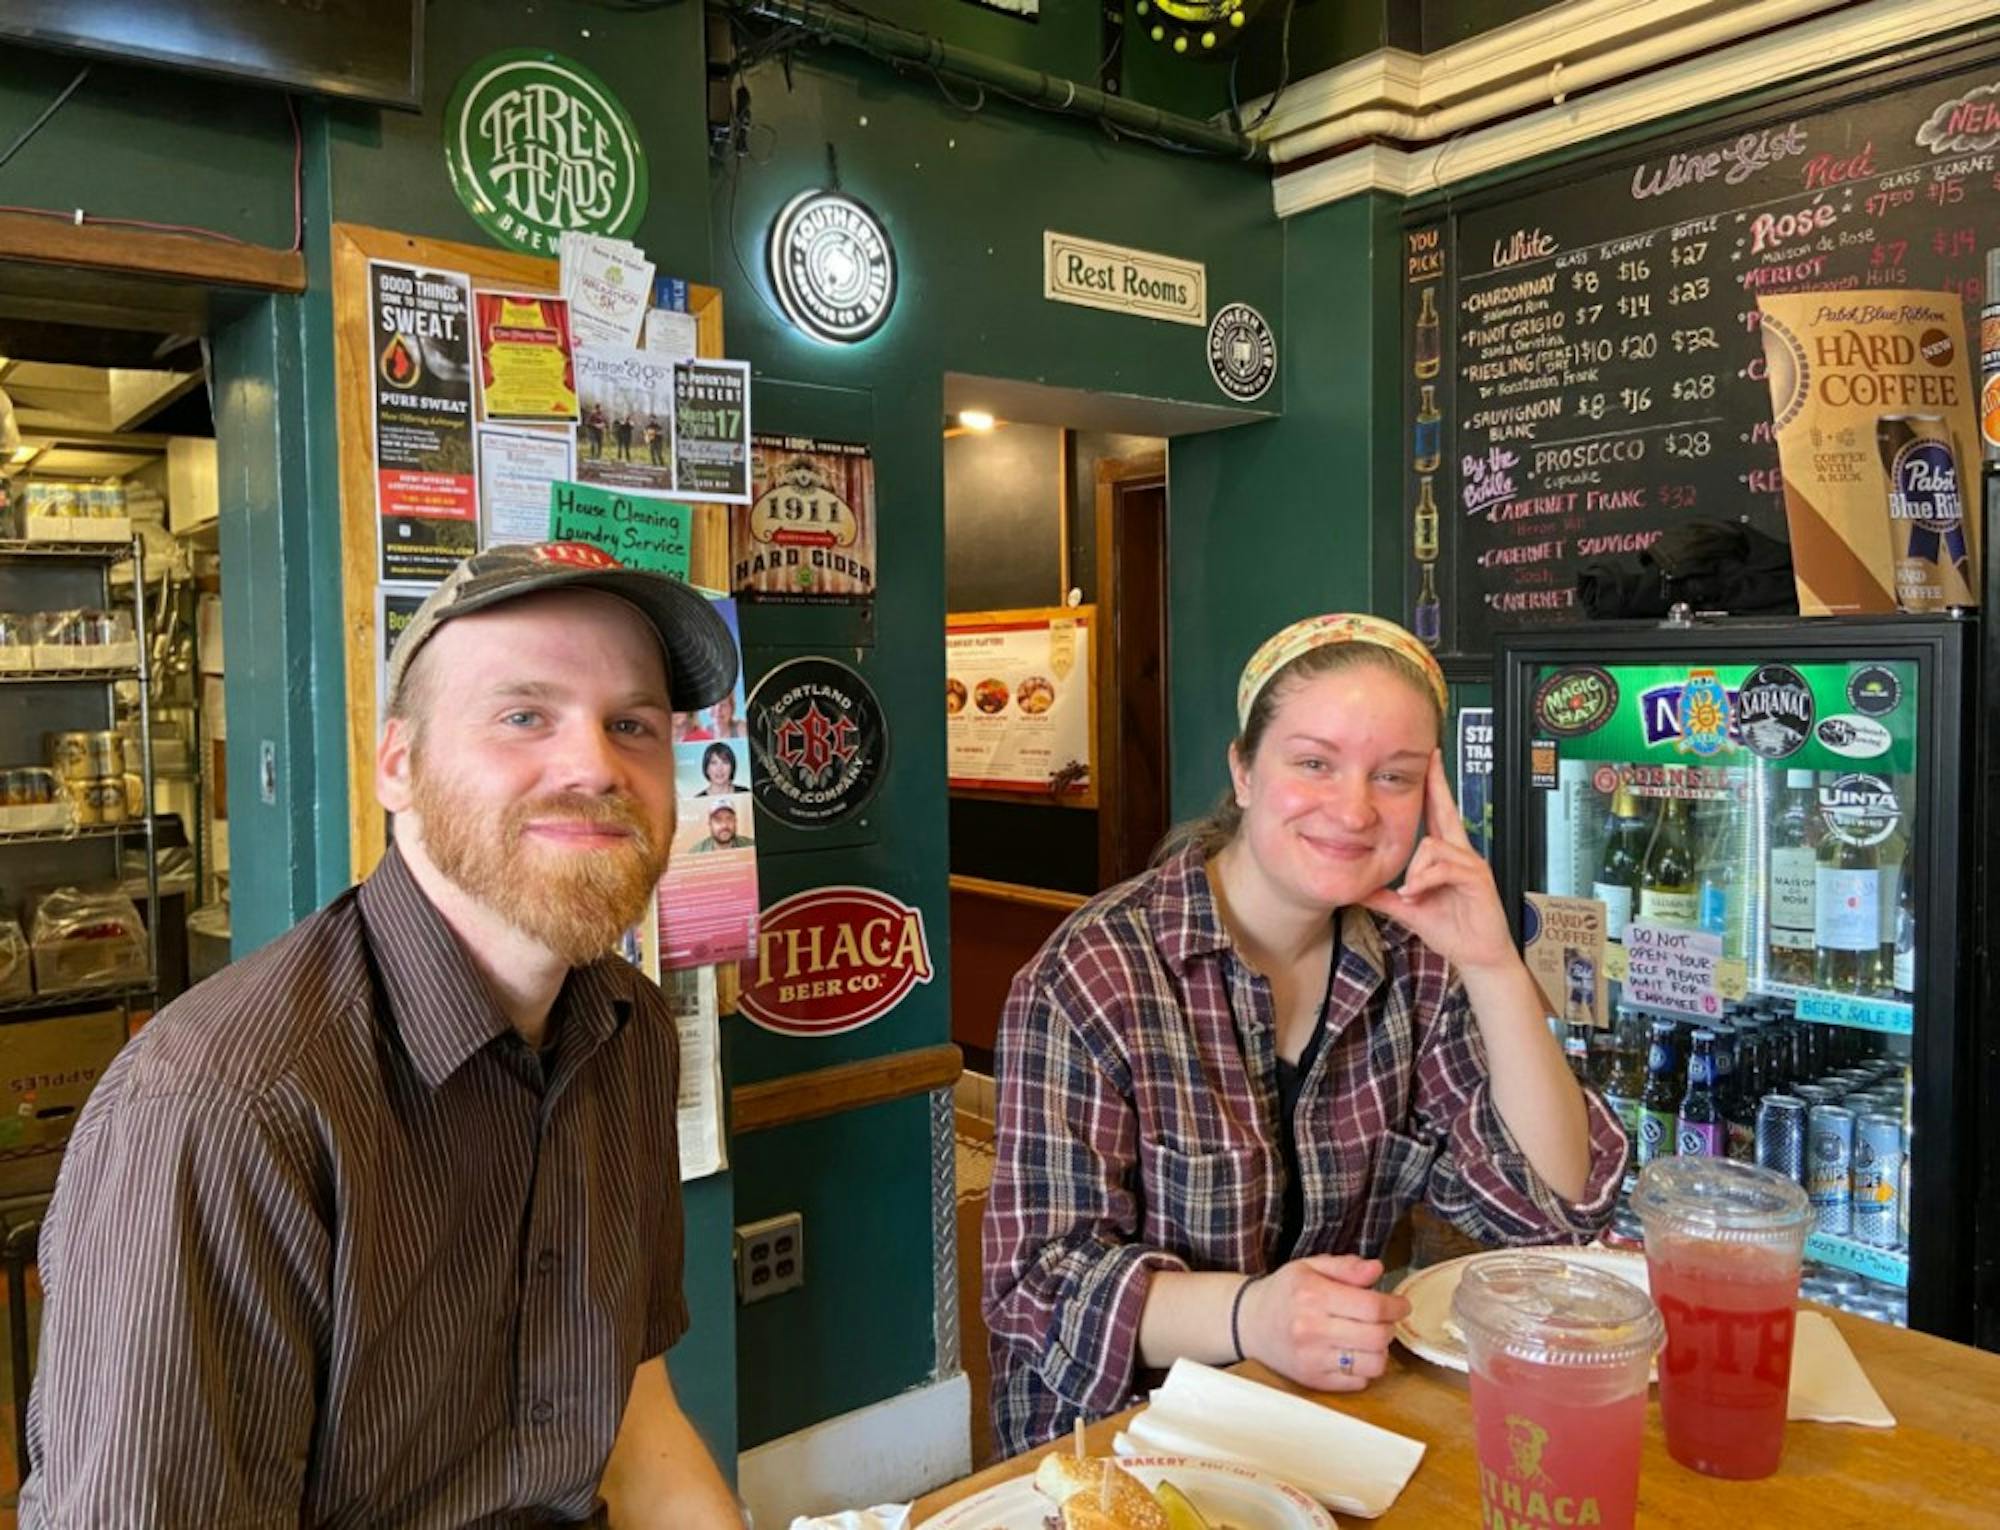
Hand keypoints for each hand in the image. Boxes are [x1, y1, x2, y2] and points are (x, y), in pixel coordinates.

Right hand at [1238, 1256, 1410, 1392]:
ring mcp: (1312, 1359)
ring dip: (1380, 1350)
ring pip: (1373, 1364)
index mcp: (1313, 1295)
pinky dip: (1364, 1368)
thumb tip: (1377, 1269)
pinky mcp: (1313, 1381)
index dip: (1396, 1306)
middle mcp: (1311, 1329)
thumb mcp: (1310, 1267)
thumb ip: (1346, 1267)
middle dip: (1390, 1326)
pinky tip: (1352, 1353)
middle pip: (1377, 1336)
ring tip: (1369, 1337)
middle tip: (1385, 1320)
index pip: (1372, 1306)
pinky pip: (1358, 1382)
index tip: (1401, 1304)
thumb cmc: (1284, 1293)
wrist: (1249, 1324)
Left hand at [1362, 751, 1516, 975]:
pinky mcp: (1478, 878)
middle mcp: (1461, 853)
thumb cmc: (1452, 930)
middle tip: (1431, 758)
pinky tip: (1417, 896)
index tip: (1429, 761)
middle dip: (1437, 784)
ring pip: (1432, 846)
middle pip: (1447, 811)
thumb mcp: (1410, 909)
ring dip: (1415, 871)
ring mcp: (1471, 864)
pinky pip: (1444, 867)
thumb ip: (1386, 897)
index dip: (1434, 788)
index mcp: (1446, 856)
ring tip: (1412, 895)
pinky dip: (1425, 881)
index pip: (1438, 814)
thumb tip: (1359, 888)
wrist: (1478, 955)